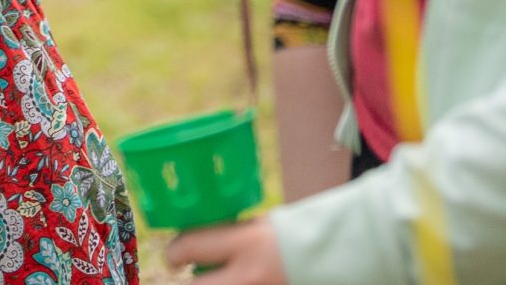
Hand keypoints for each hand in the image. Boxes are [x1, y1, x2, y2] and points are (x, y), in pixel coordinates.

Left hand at [167, 218, 288, 284]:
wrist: (332, 257)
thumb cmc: (294, 236)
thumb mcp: (258, 227)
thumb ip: (230, 236)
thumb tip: (199, 246)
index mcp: (246, 242)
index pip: (189, 246)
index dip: (174, 253)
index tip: (173, 257)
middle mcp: (248, 275)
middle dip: (188, 282)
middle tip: (189, 275)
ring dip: (212, 284)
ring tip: (222, 276)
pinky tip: (237, 280)